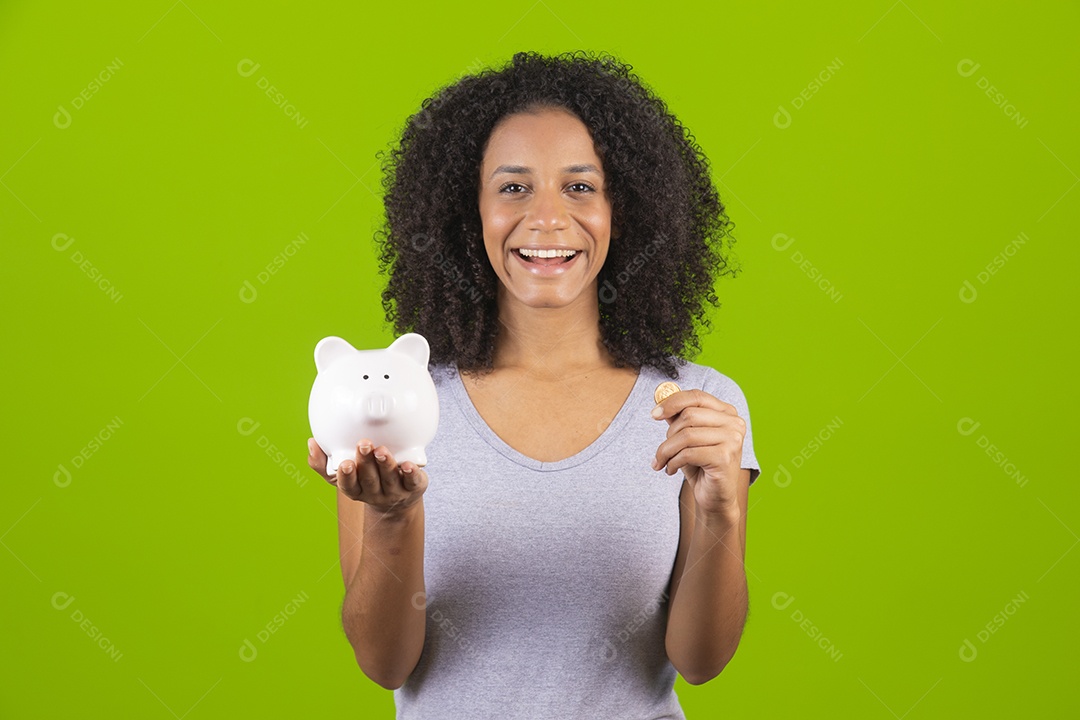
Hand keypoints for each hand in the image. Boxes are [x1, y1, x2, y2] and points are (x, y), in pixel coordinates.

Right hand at [307, 437, 427, 515]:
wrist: (399, 499)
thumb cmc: (366, 479)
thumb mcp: (343, 474)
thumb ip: (323, 461)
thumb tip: (311, 442)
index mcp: (356, 490)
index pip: (349, 486)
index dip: (347, 476)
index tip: (345, 463)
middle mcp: (375, 493)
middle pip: (370, 480)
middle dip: (366, 463)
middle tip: (364, 444)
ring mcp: (395, 492)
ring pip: (390, 479)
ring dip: (385, 464)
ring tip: (382, 450)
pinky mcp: (414, 487)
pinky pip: (413, 482)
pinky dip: (411, 473)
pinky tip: (407, 465)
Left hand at [650, 389, 745, 518]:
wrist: (715, 499)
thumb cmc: (701, 466)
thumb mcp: (687, 439)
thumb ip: (678, 418)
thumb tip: (660, 399)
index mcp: (727, 413)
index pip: (697, 396)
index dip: (672, 402)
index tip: (654, 414)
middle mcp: (734, 423)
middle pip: (689, 415)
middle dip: (668, 434)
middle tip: (662, 452)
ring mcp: (732, 440)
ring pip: (686, 435)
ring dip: (666, 451)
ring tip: (662, 462)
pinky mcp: (725, 457)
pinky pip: (688, 453)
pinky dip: (673, 462)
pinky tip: (671, 470)